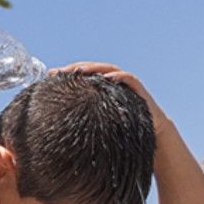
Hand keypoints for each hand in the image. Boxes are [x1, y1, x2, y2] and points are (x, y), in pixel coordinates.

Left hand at [53, 62, 169, 135]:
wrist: (152, 134)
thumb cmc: (123, 130)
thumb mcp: (100, 123)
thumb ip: (85, 120)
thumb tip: (58, 130)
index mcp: (101, 87)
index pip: (82, 75)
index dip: (67, 73)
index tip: (50, 76)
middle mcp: (112, 81)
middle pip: (92, 68)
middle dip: (75, 68)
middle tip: (59, 72)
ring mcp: (126, 83)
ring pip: (108, 69)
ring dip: (93, 68)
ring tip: (79, 71)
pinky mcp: (138, 89)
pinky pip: (128, 78)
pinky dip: (118, 76)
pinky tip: (106, 78)